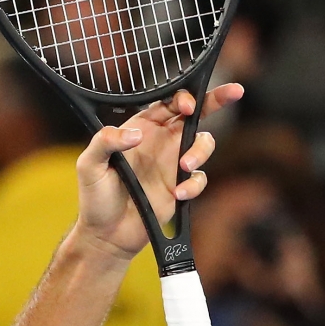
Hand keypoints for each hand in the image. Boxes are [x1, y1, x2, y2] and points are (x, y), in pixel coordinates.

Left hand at [74, 84, 242, 262]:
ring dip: (200, 152)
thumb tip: (135, 134)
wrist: (106, 234)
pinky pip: (200, 178)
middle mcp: (160, 142)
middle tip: (235, 92)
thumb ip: (105, 142)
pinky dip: (194, 185)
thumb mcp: (89, 165)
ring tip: (185, 167)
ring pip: (203, 144)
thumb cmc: (94, 196)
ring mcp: (173, 164)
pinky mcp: (181, 187)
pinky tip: (177, 194)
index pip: (167, 103)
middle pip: (196, 114)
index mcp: (140, 129)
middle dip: (216, 99)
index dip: (182, 98)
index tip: (188, 106)